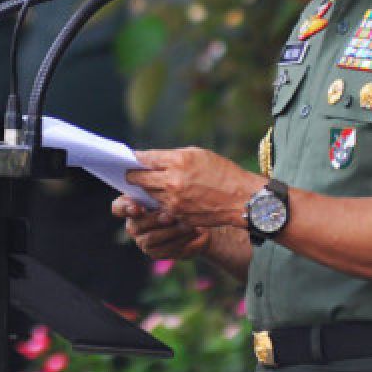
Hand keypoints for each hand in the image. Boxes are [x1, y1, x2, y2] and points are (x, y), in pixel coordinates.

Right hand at [112, 196, 209, 259]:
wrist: (195, 221)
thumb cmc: (178, 199)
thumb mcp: (170, 191)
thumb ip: (161, 189)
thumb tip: (158, 180)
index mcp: (131, 205)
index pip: (118, 207)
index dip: (125, 208)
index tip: (137, 207)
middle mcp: (133, 224)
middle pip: (136, 225)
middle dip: (155, 220)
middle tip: (170, 217)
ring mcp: (142, 240)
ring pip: (152, 238)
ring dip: (171, 231)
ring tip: (187, 225)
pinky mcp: (155, 252)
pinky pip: (165, 249)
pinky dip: (180, 240)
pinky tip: (192, 232)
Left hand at [126, 147, 260, 228]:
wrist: (241, 199)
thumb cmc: (222, 172)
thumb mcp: (198, 155)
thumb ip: (172, 157)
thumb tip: (151, 160)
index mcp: (178, 161)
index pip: (145, 159)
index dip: (135, 159)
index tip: (129, 160)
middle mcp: (173, 181)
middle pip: (140, 179)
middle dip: (133, 176)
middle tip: (129, 175)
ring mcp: (174, 201)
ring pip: (148, 194)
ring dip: (146, 190)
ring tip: (146, 185)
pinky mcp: (178, 216)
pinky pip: (160, 207)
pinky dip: (159, 202)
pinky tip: (162, 197)